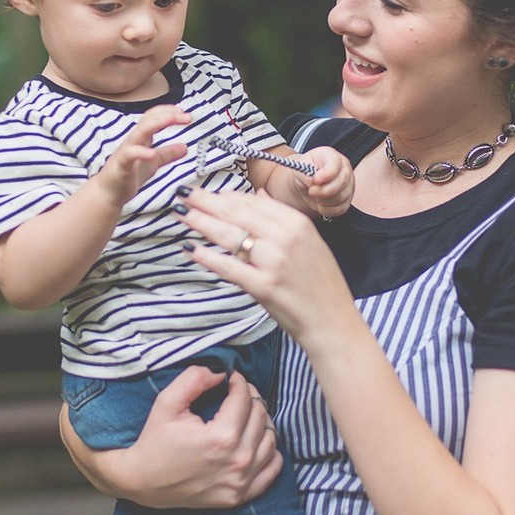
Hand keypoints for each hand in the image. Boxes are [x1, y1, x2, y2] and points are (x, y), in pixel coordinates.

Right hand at [59, 365, 282, 508]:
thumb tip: (221, 372)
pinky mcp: (240, 496)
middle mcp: (237, 461)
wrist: (142, 482)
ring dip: (261, 422)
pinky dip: (269, 451)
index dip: (238, 381)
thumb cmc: (154, 441)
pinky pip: (272, 469)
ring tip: (244, 415)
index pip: (244, 398)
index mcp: (221, 437)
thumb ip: (194, 379)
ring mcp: (241, 482)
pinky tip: (254, 441)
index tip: (230, 378)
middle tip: (236, 393)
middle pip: (260, 416)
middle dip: (251, 398)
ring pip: (270, 440)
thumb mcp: (167, 403)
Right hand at [94, 106, 189, 208]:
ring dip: (157, 123)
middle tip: (186, 116)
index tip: (183, 111)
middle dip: (167, 114)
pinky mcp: (121, 165)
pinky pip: (129, 155)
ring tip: (172, 119)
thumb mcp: (153, 163)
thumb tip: (185, 147)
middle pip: (148, 120)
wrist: (108, 193)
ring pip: (139, 132)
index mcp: (140, 138)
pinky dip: (141, 152)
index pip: (153, 117)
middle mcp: (133, 141)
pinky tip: (152, 153)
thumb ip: (167, 154)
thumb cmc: (127, 175)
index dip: (168, 111)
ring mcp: (126, 151)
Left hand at [179, 184, 354, 347]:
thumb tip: (257, 194)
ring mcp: (274, 262)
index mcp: (297, 223)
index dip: (225, 196)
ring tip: (181, 214)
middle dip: (206, 201)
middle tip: (183, 194)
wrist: (332, 322)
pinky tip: (190, 250)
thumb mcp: (309, 242)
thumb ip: (282, 218)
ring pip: (229, 236)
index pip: (253, 202)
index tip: (207, 192)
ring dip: (201, 222)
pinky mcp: (264, 286)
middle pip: (237, 213)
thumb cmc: (320, 284)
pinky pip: (229, 267)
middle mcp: (286, 238)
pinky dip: (207, 258)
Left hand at [304, 146, 353, 217]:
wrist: (304, 184)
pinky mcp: (347, 199)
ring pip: (342, 196)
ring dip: (325, 201)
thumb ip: (306, 173)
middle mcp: (344, 169)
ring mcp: (348, 184)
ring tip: (314, 196)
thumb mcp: (300, 167)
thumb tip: (313, 182)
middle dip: (324, 190)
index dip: (326, 174)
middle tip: (311, 191)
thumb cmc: (304, 172)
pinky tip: (320, 205)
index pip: (335, 164)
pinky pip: (342, 208)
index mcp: (331, 156)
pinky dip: (329, 210)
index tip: (315, 180)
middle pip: (341, 182)